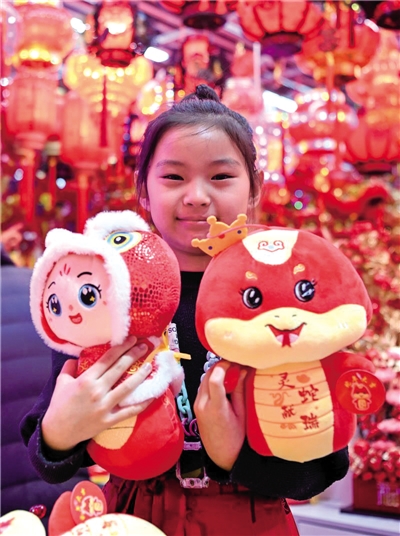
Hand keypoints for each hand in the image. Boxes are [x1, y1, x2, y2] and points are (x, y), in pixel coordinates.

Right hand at [42, 337, 152, 451]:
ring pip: (127, 388)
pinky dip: (142, 403)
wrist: (58, 432)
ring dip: (140, 375)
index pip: (107, 359)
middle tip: (144, 346)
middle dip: (134, 355)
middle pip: (119, 369)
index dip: (121, 347)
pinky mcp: (109, 420)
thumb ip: (69, 367)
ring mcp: (104, 406)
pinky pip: (129, 411)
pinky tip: (152, 395)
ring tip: (150, 365)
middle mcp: (97, 391)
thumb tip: (77, 357)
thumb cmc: (59, 405)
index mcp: (86, 380)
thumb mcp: (61, 382)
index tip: (132, 339)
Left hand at [194, 361, 246, 470]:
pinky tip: (224, 383)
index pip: (215, 379)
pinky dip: (212, 380)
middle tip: (235, 364)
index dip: (225, 366)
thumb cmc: (236, 438)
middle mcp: (202, 404)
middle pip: (207, 375)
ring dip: (216, 372)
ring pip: (204, 379)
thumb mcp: (242, 414)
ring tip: (231, 373)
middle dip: (221, 366)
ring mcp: (197, 405)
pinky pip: (203, 387)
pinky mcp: (196, 406)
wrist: (222, 456)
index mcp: (216, 408)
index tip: (235, 362)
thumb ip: (240, 390)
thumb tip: (242, 369)